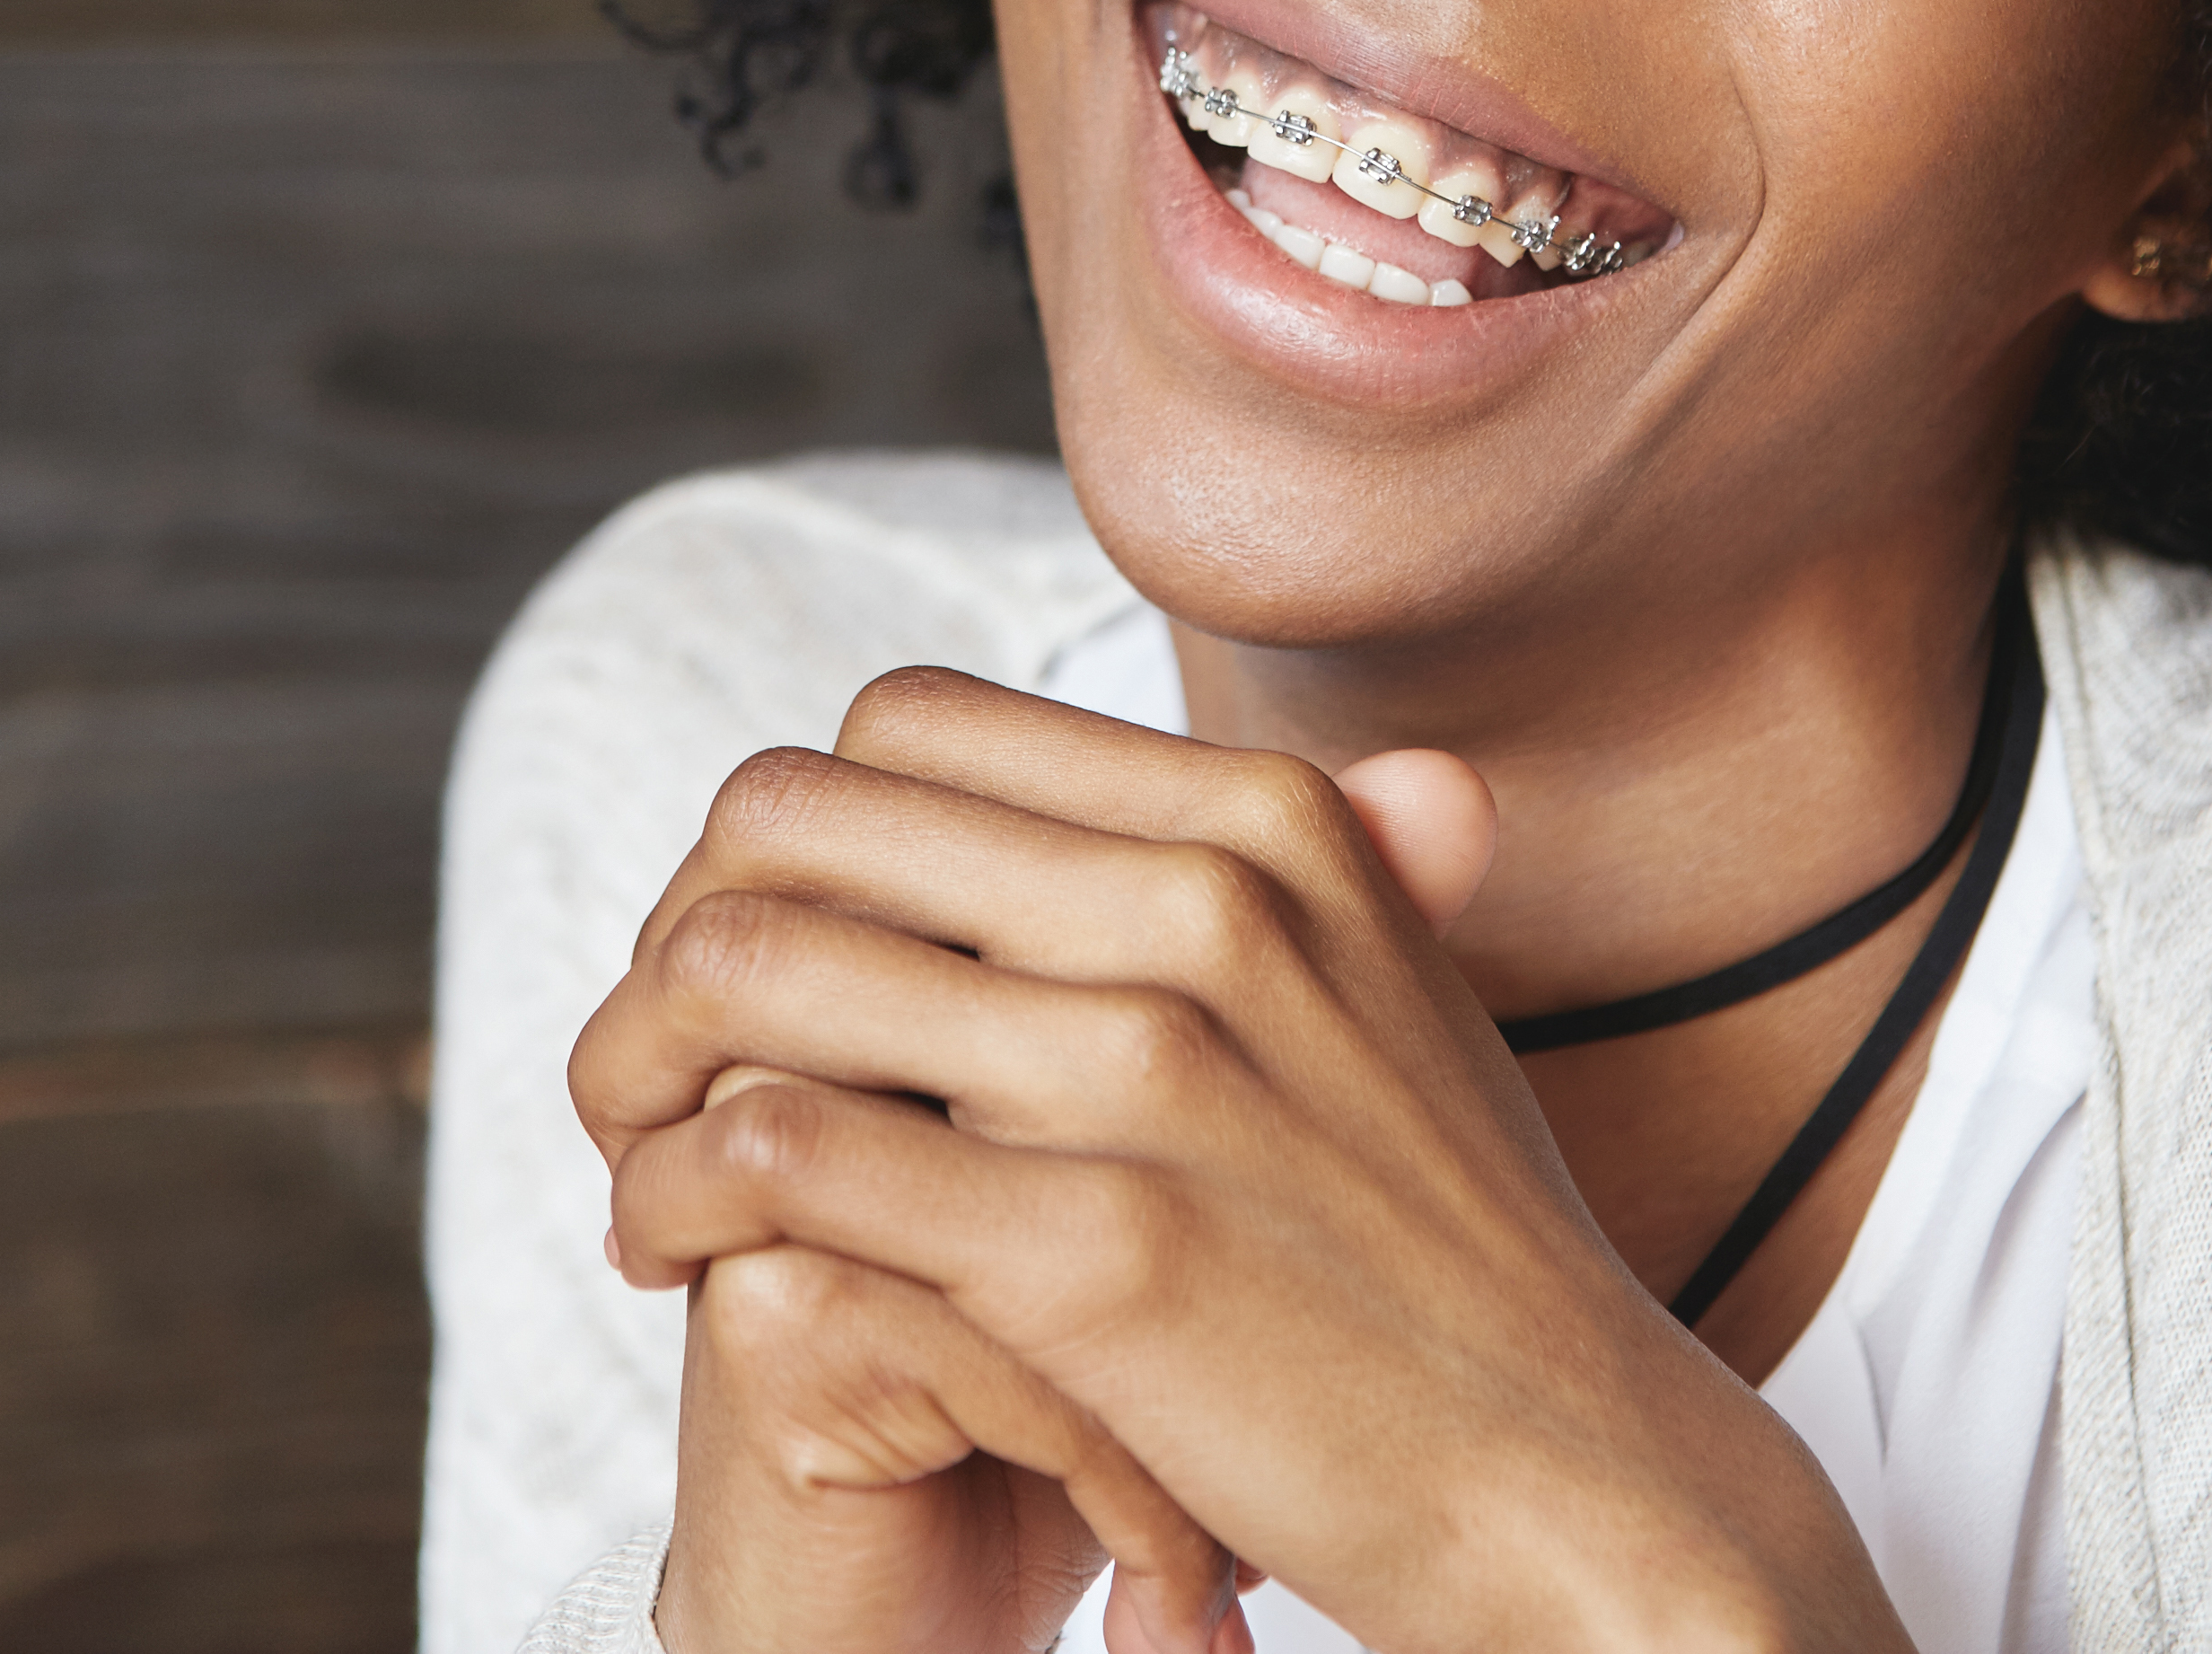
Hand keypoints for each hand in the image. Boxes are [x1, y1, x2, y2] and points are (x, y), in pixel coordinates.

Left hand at [574, 672, 1899, 1653]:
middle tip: (646, 1058)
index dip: (784, 830)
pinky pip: (780, 1150)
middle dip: (672, 927)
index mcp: (1262, 824)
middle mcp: (1205, 903)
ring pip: (747, 967)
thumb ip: (1260, 874)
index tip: (754, 948)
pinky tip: (682, 1256)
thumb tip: (1136, 788)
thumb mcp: (1388, 994)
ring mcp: (1149, 1068)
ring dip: (638, 1063)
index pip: (904, 728)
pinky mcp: (1091, 1246)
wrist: (1575, 1483)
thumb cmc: (1449, 1262)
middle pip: (791, 817)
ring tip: (636, 1166)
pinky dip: (683, 1192)